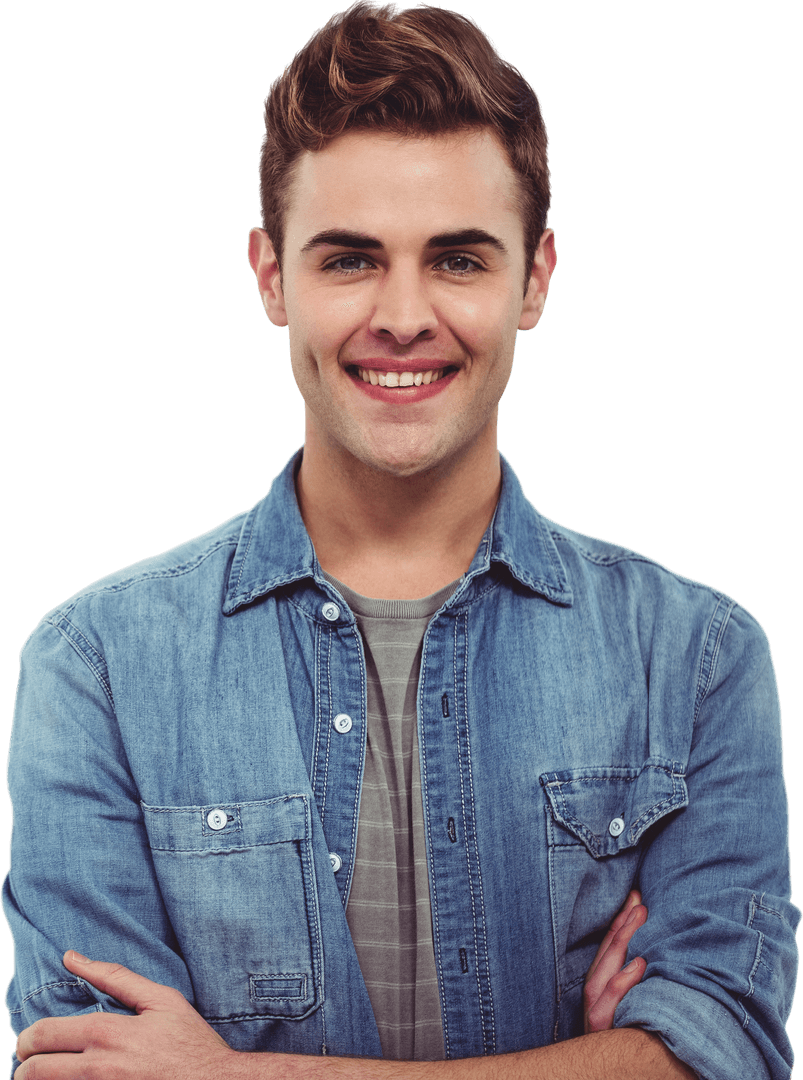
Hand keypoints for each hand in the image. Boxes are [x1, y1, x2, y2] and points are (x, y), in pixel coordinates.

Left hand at [15, 951, 241, 1078]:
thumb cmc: (189, 1042)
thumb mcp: (160, 999)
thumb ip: (113, 976)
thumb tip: (71, 956)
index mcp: (107, 1033)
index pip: (41, 1036)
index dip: (27, 1038)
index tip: (31, 1042)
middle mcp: (98, 1069)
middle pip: (33, 1072)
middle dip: (25, 1067)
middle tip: (33, 1064)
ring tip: (53, 1074)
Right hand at [583, 889, 647, 1033]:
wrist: (614, 1077)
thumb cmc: (632, 1042)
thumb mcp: (634, 1009)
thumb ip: (637, 981)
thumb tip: (660, 955)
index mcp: (601, 988)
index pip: (609, 947)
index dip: (621, 921)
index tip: (637, 895)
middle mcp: (594, 998)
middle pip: (605, 953)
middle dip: (622, 925)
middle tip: (640, 901)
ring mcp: (596, 1015)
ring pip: (604, 971)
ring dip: (620, 943)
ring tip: (638, 920)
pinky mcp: (603, 1031)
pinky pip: (610, 1003)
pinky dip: (622, 982)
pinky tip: (639, 965)